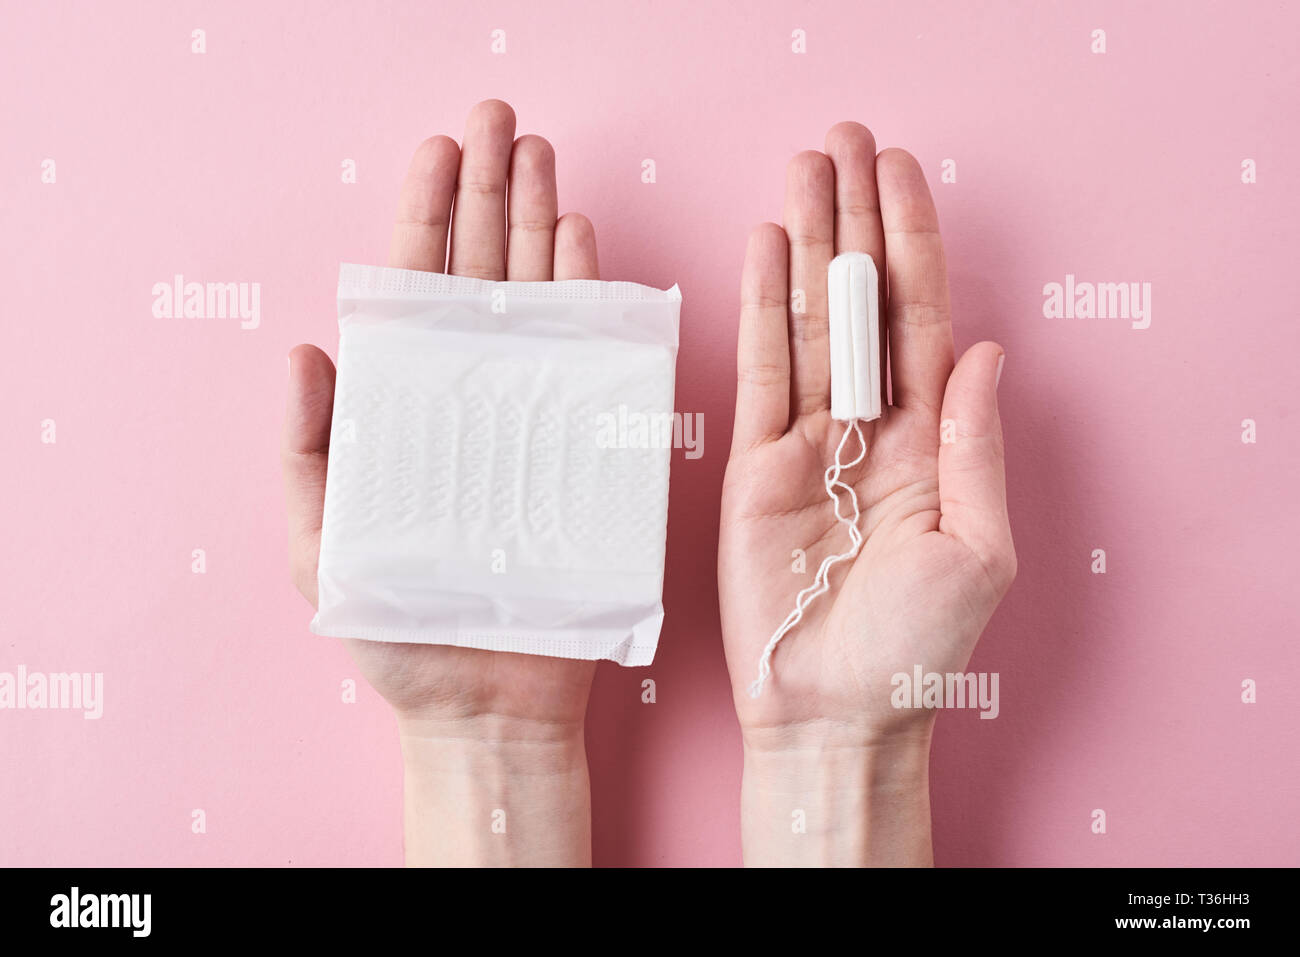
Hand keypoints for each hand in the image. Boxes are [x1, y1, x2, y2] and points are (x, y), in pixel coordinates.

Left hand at [281, 100, 597, 865]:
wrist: (487, 705)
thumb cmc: (399, 630)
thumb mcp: (324, 543)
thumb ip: (309, 451)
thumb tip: (303, 349)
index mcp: (406, 407)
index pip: (415, 289)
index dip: (428, 212)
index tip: (445, 147)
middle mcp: (471, 397)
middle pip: (479, 274)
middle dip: (491, 192)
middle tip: (504, 122)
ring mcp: (532, 417)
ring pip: (535, 301)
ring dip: (538, 224)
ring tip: (543, 160)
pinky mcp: (585, 450)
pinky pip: (591, 362)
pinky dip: (588, 299)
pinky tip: (583, 244)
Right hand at [718, 124, 1015, 864]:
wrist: (834, 713)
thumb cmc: (916, 648)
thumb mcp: (977, 548)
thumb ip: (974, 445)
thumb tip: (985, 351)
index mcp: (931, 440)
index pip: (924, 317)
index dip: (915, 241)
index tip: (901, 170)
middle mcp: (870, 428)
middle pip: (864, 301)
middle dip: (857, 218)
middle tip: (845, 139)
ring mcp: (808, 443)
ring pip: (809, 322)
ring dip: (807, 243)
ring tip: (803, 168)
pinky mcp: (752, 467)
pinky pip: (760, 375)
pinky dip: (761, 312)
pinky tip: (765, 249)